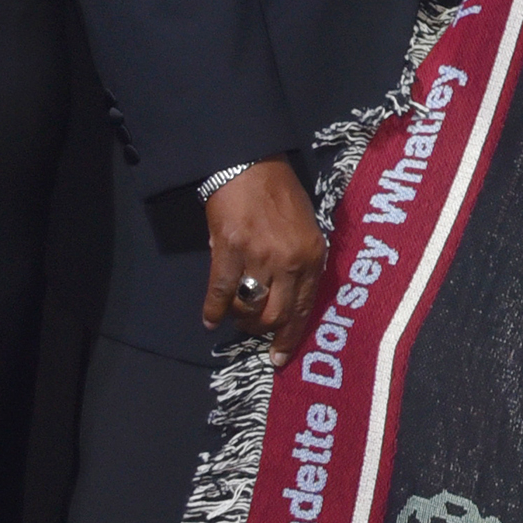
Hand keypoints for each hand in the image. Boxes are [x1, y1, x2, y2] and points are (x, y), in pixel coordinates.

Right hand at [202, 160, 324, 337]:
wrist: (250, 165)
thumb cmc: (280, 194)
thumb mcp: (307, 228)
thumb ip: (302, 262)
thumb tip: (286, 295)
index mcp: (313, 256)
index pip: (304, 309)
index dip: (290, 337)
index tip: (280, 357)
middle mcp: (290, 261)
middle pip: (275, 315)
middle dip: (261, 329)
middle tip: (251, 328)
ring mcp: (259, 257)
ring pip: (248, 308)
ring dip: (239, 318)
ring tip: (234, 314)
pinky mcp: (229, 250)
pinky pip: (220, 292)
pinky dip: (213, 310)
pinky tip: (209, 320)